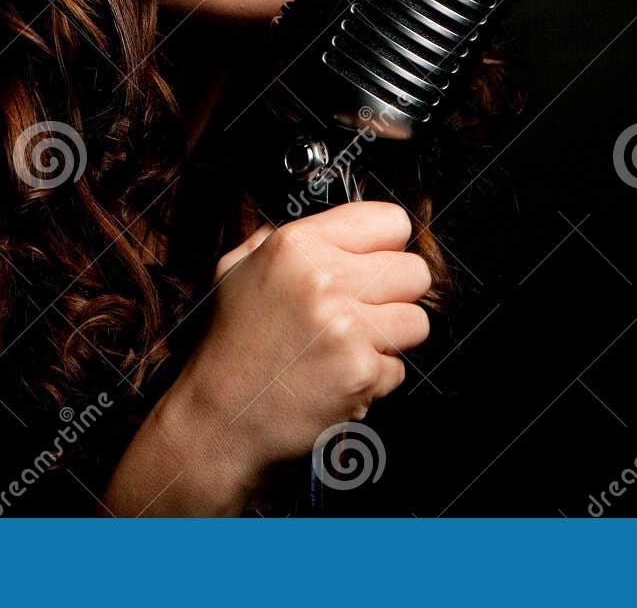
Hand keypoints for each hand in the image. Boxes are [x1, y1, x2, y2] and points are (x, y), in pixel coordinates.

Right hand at [171, 201, 430, 484]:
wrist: (219, 415)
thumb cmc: (229, 342)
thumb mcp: (235, 269)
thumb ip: (278, 238)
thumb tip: (328, 226)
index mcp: (297, 245)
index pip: (391, 222)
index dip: (386, 246)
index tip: (374, 264)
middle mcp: (325, 279)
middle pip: (415, 271)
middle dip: (397, 293)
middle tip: (367, 310)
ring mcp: (345, 327)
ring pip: (417, 321)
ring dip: (391, 338)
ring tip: (352, 346)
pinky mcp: (360, 372)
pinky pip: (398, 368)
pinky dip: (373, 378)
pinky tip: (337, 377)